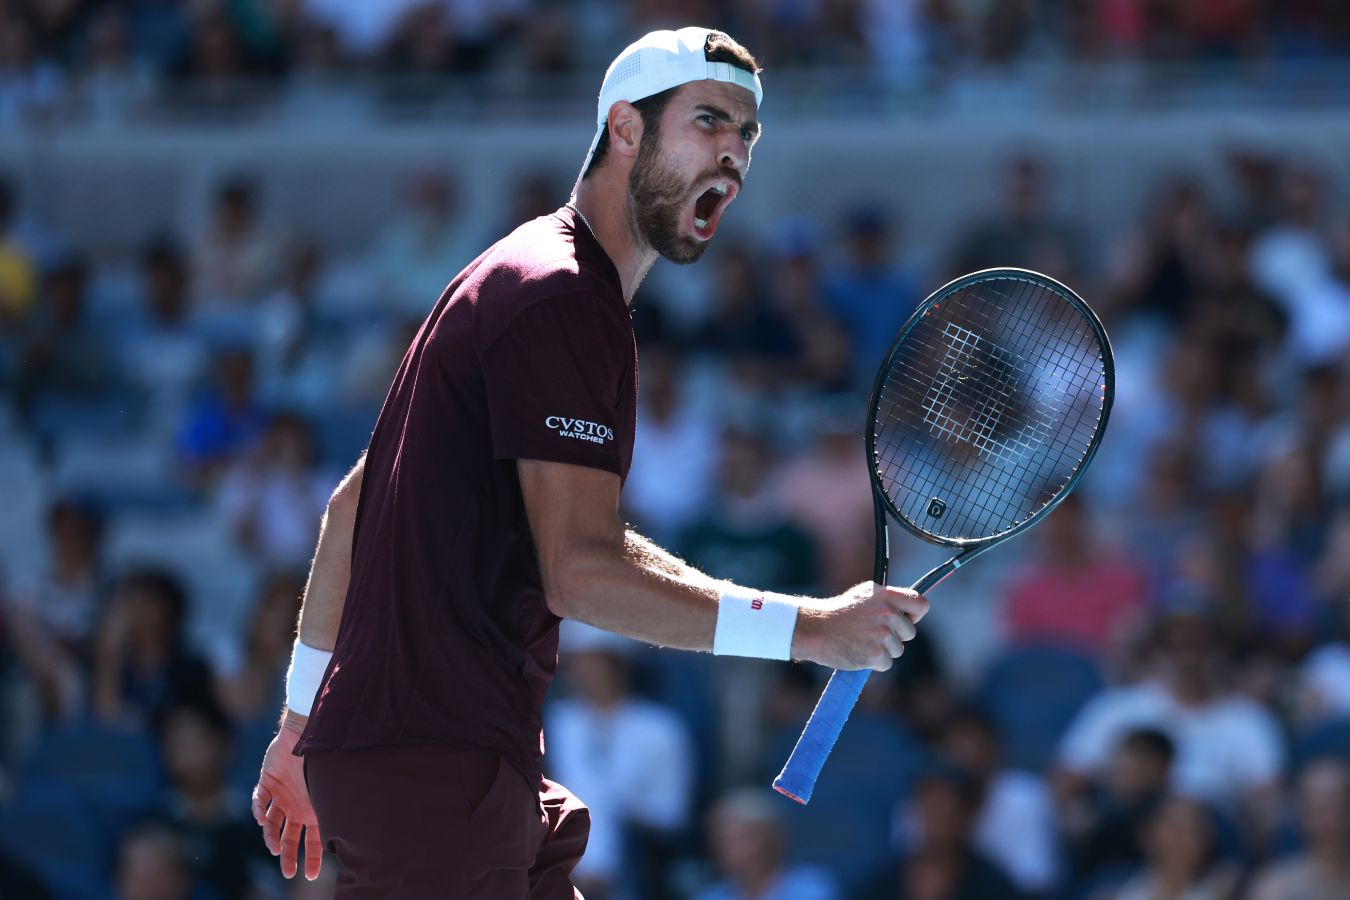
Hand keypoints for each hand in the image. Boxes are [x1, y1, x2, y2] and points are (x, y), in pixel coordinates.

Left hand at [252, 711, 322, 880]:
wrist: (309, 731)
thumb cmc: (324, 759)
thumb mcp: (330, 790)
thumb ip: (333, 810)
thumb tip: (352, 836)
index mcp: (314, 809)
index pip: (313, 840)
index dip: (312, 858)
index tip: (309, 876)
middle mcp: (296, 806)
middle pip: (290, 837)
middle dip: (288, 855)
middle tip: (288, 872)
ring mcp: (280, 795)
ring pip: (271, 824)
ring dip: (271, 837)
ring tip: (272, 846)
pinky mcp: (267, 782)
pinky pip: (259, 801)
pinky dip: (258, 811)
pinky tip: (261, 820)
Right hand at [793, 581, 928, 670]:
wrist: (815, 629)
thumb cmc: (840, 612)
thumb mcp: (865, 595)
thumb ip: (889, 599)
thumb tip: (913, 609)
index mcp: (887, 596)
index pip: (921, 604)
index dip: (914, 614)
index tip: (905, 618)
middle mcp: (887, 614)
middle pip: (910, 633)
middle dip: (895, 635)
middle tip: (872, 631)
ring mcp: (882, 635)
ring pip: (898, 650)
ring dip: (883, 650)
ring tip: (862, 640)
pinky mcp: (875, 654)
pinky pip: (886, 663)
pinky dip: (874, 662)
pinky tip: (859, 651)